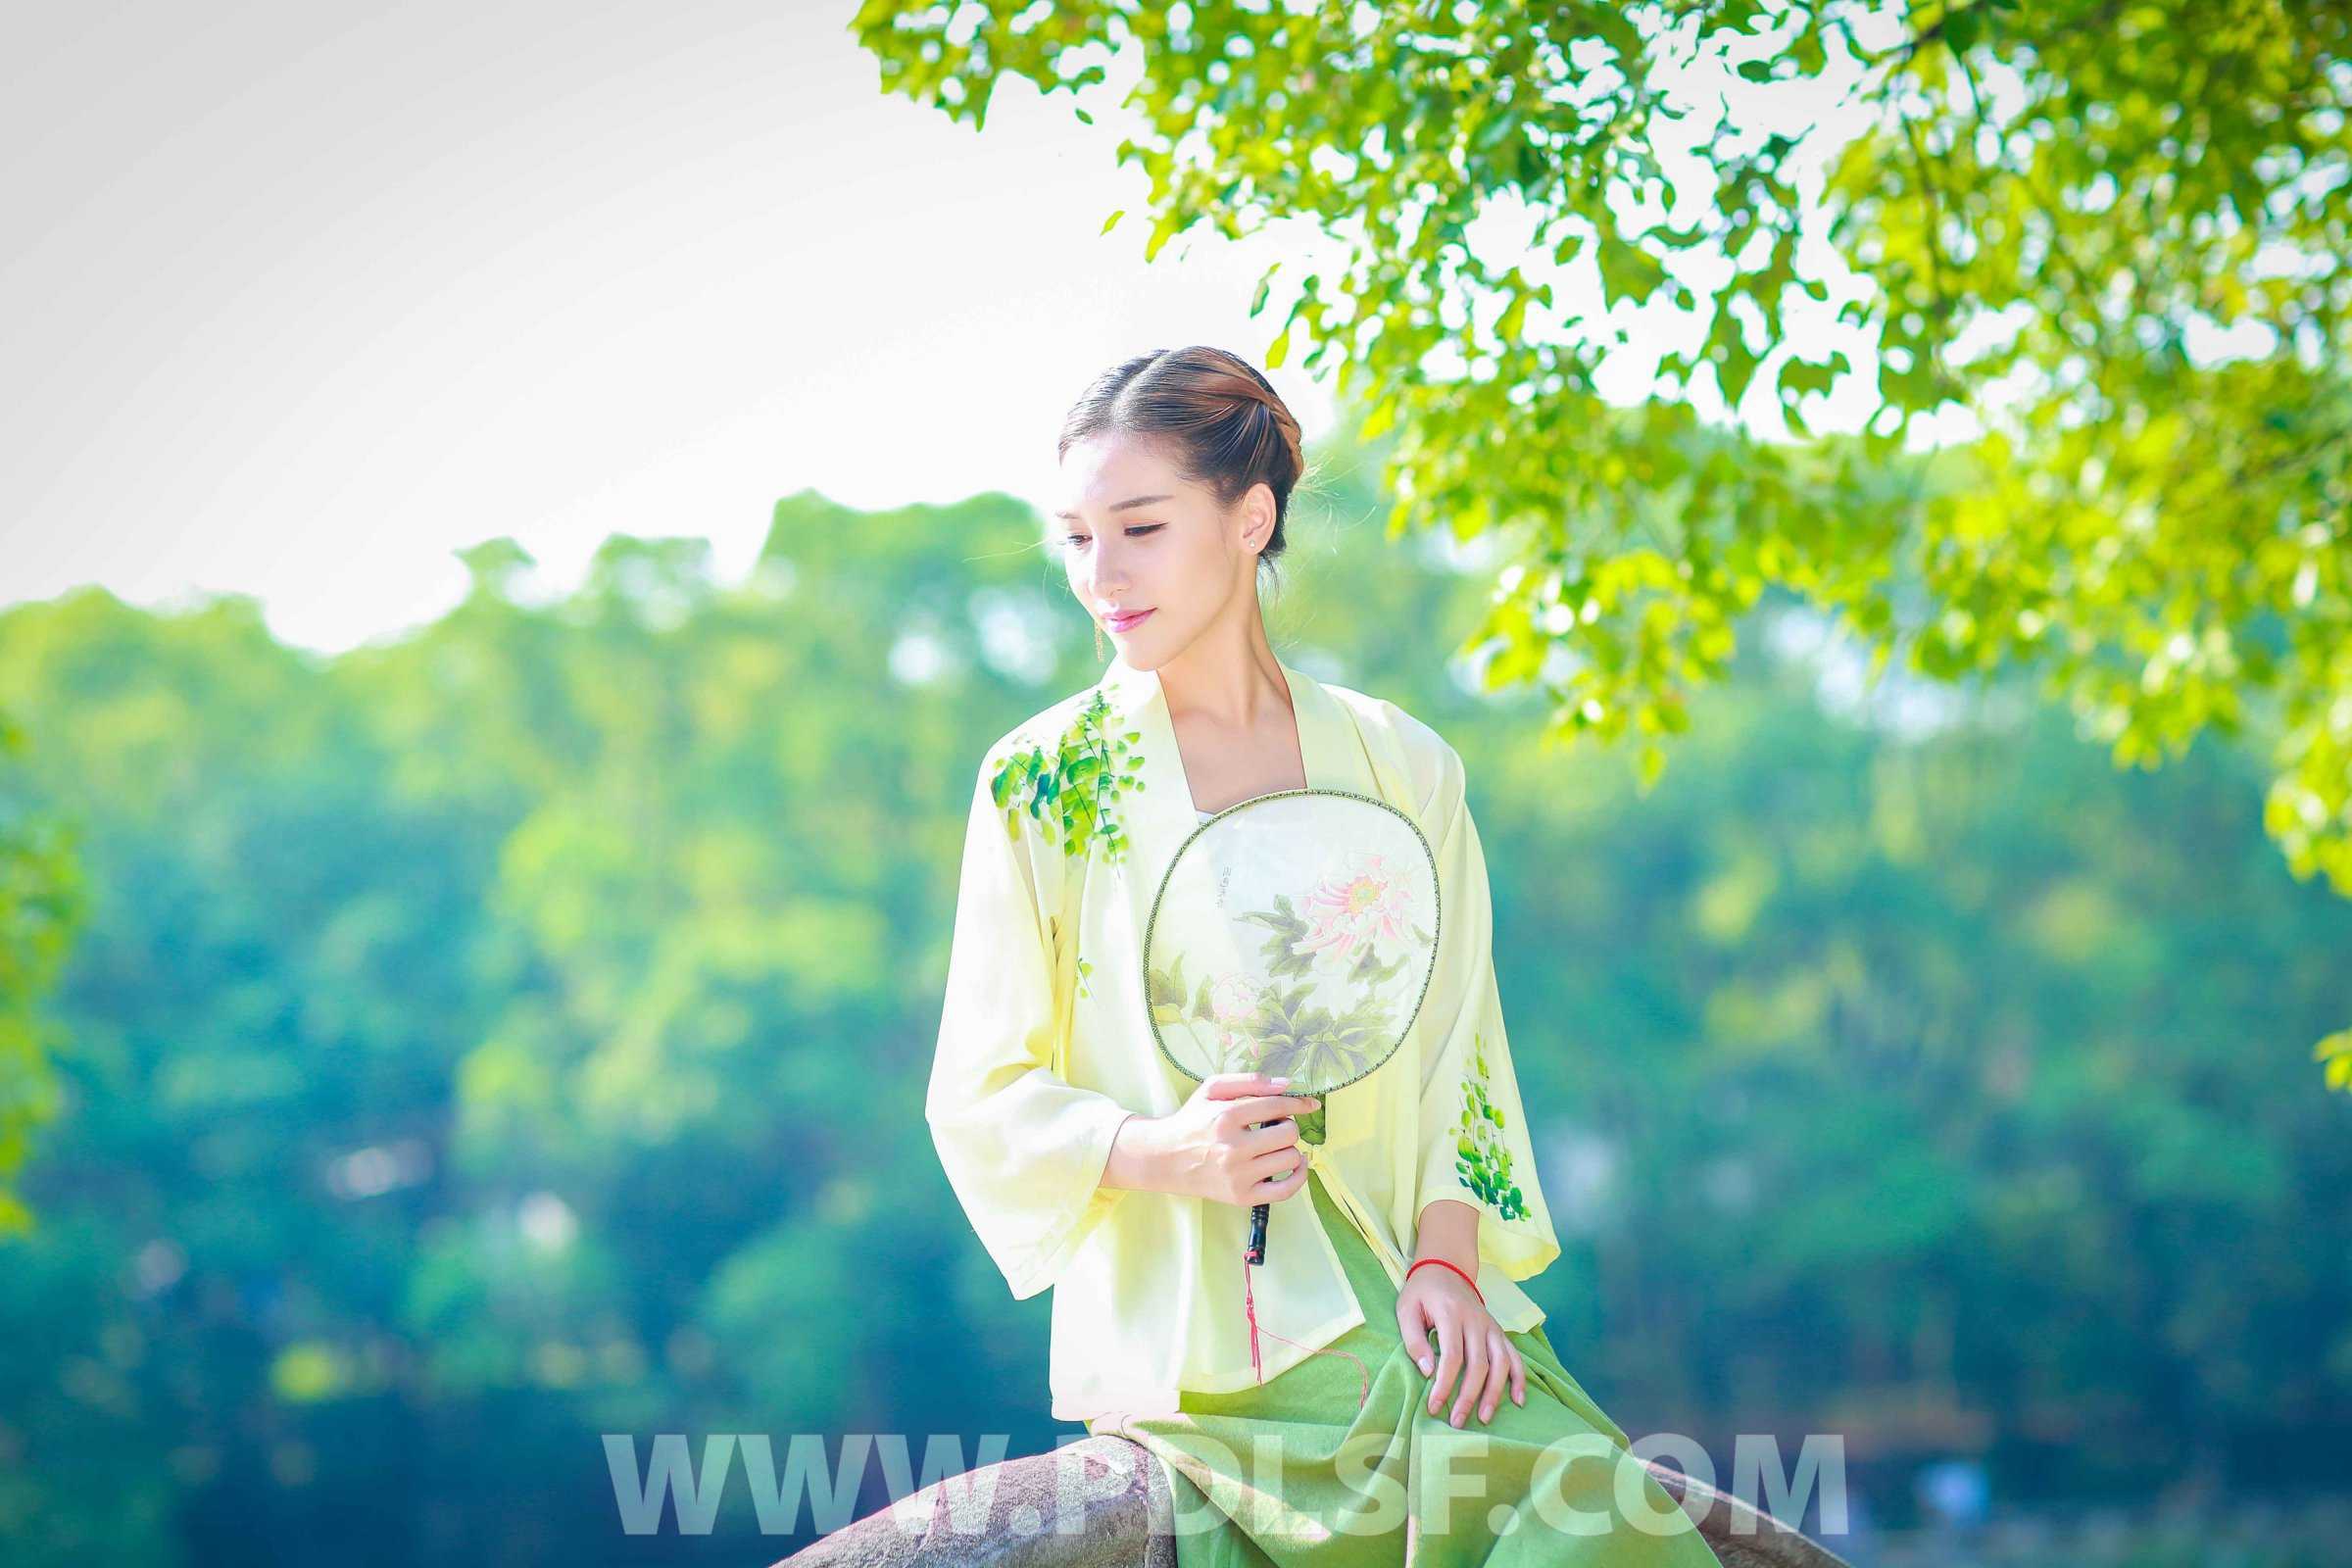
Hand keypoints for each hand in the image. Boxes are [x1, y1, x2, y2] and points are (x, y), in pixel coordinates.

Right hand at [1114, 1071, 1319, 1205]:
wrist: (1166, 1159)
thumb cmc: (1192, 1121)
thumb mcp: (1212, 1089)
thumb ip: (1249, 1081)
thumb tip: (1287, 1085)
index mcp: (1226, 1117)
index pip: (1277, 1106)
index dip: (1298, 1102)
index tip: (1308, 1104)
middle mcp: (1233, 1148)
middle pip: (1288, 1133)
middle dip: (1287, 1125)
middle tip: (1273, 1125)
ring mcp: (1238, 1176)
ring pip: (1290, 1158)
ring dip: (1288, 1148)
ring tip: (1273, 1145)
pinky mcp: (1242, 1197)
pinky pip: (1286, 1190)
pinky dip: (1298, 1177)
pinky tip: (1295, 1165)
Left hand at [1397, 1264, 1525, 1426]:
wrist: (1445, 1268)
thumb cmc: (1422, 1293)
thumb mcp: (1406, 1309)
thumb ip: (1413, 1339)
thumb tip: (1427, 1372)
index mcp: (1451, 1313)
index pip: (1453, 1355)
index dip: (1445, 1384)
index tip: (1435, 1406)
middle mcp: (1476, 1320)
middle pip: (1479, 1363)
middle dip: (1469, 1396)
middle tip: (1457, 1421)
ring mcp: (1491, 1326)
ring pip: (1501, 1362)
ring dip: (1495, 1392)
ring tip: (1485, 1418)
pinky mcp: (1499, 1331)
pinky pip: (1515, 1356)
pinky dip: (1520, 1378)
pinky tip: (1518, 1400)